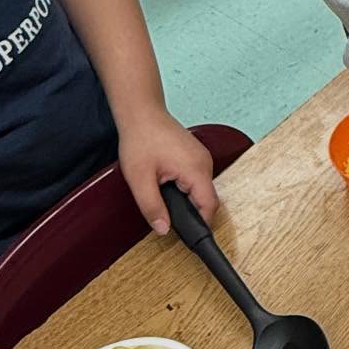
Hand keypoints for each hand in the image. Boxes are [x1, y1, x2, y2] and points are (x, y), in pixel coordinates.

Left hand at [118, 107, 218, 235]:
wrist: (141, 113)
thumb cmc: (141, 139)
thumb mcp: (140, 179)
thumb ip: (152, 208)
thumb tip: (163, 229)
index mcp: (196, 170)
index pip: (209, 207)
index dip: (199, 224)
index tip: (188, 235)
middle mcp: (204, 163)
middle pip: (207, 199)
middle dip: (189, 210)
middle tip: (166, 211)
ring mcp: (202, 157)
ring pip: (201, 189)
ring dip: (186, 197)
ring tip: (164, 192)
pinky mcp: (196, 155)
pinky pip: (197, 178)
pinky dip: (186, 186)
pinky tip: (168, 181)